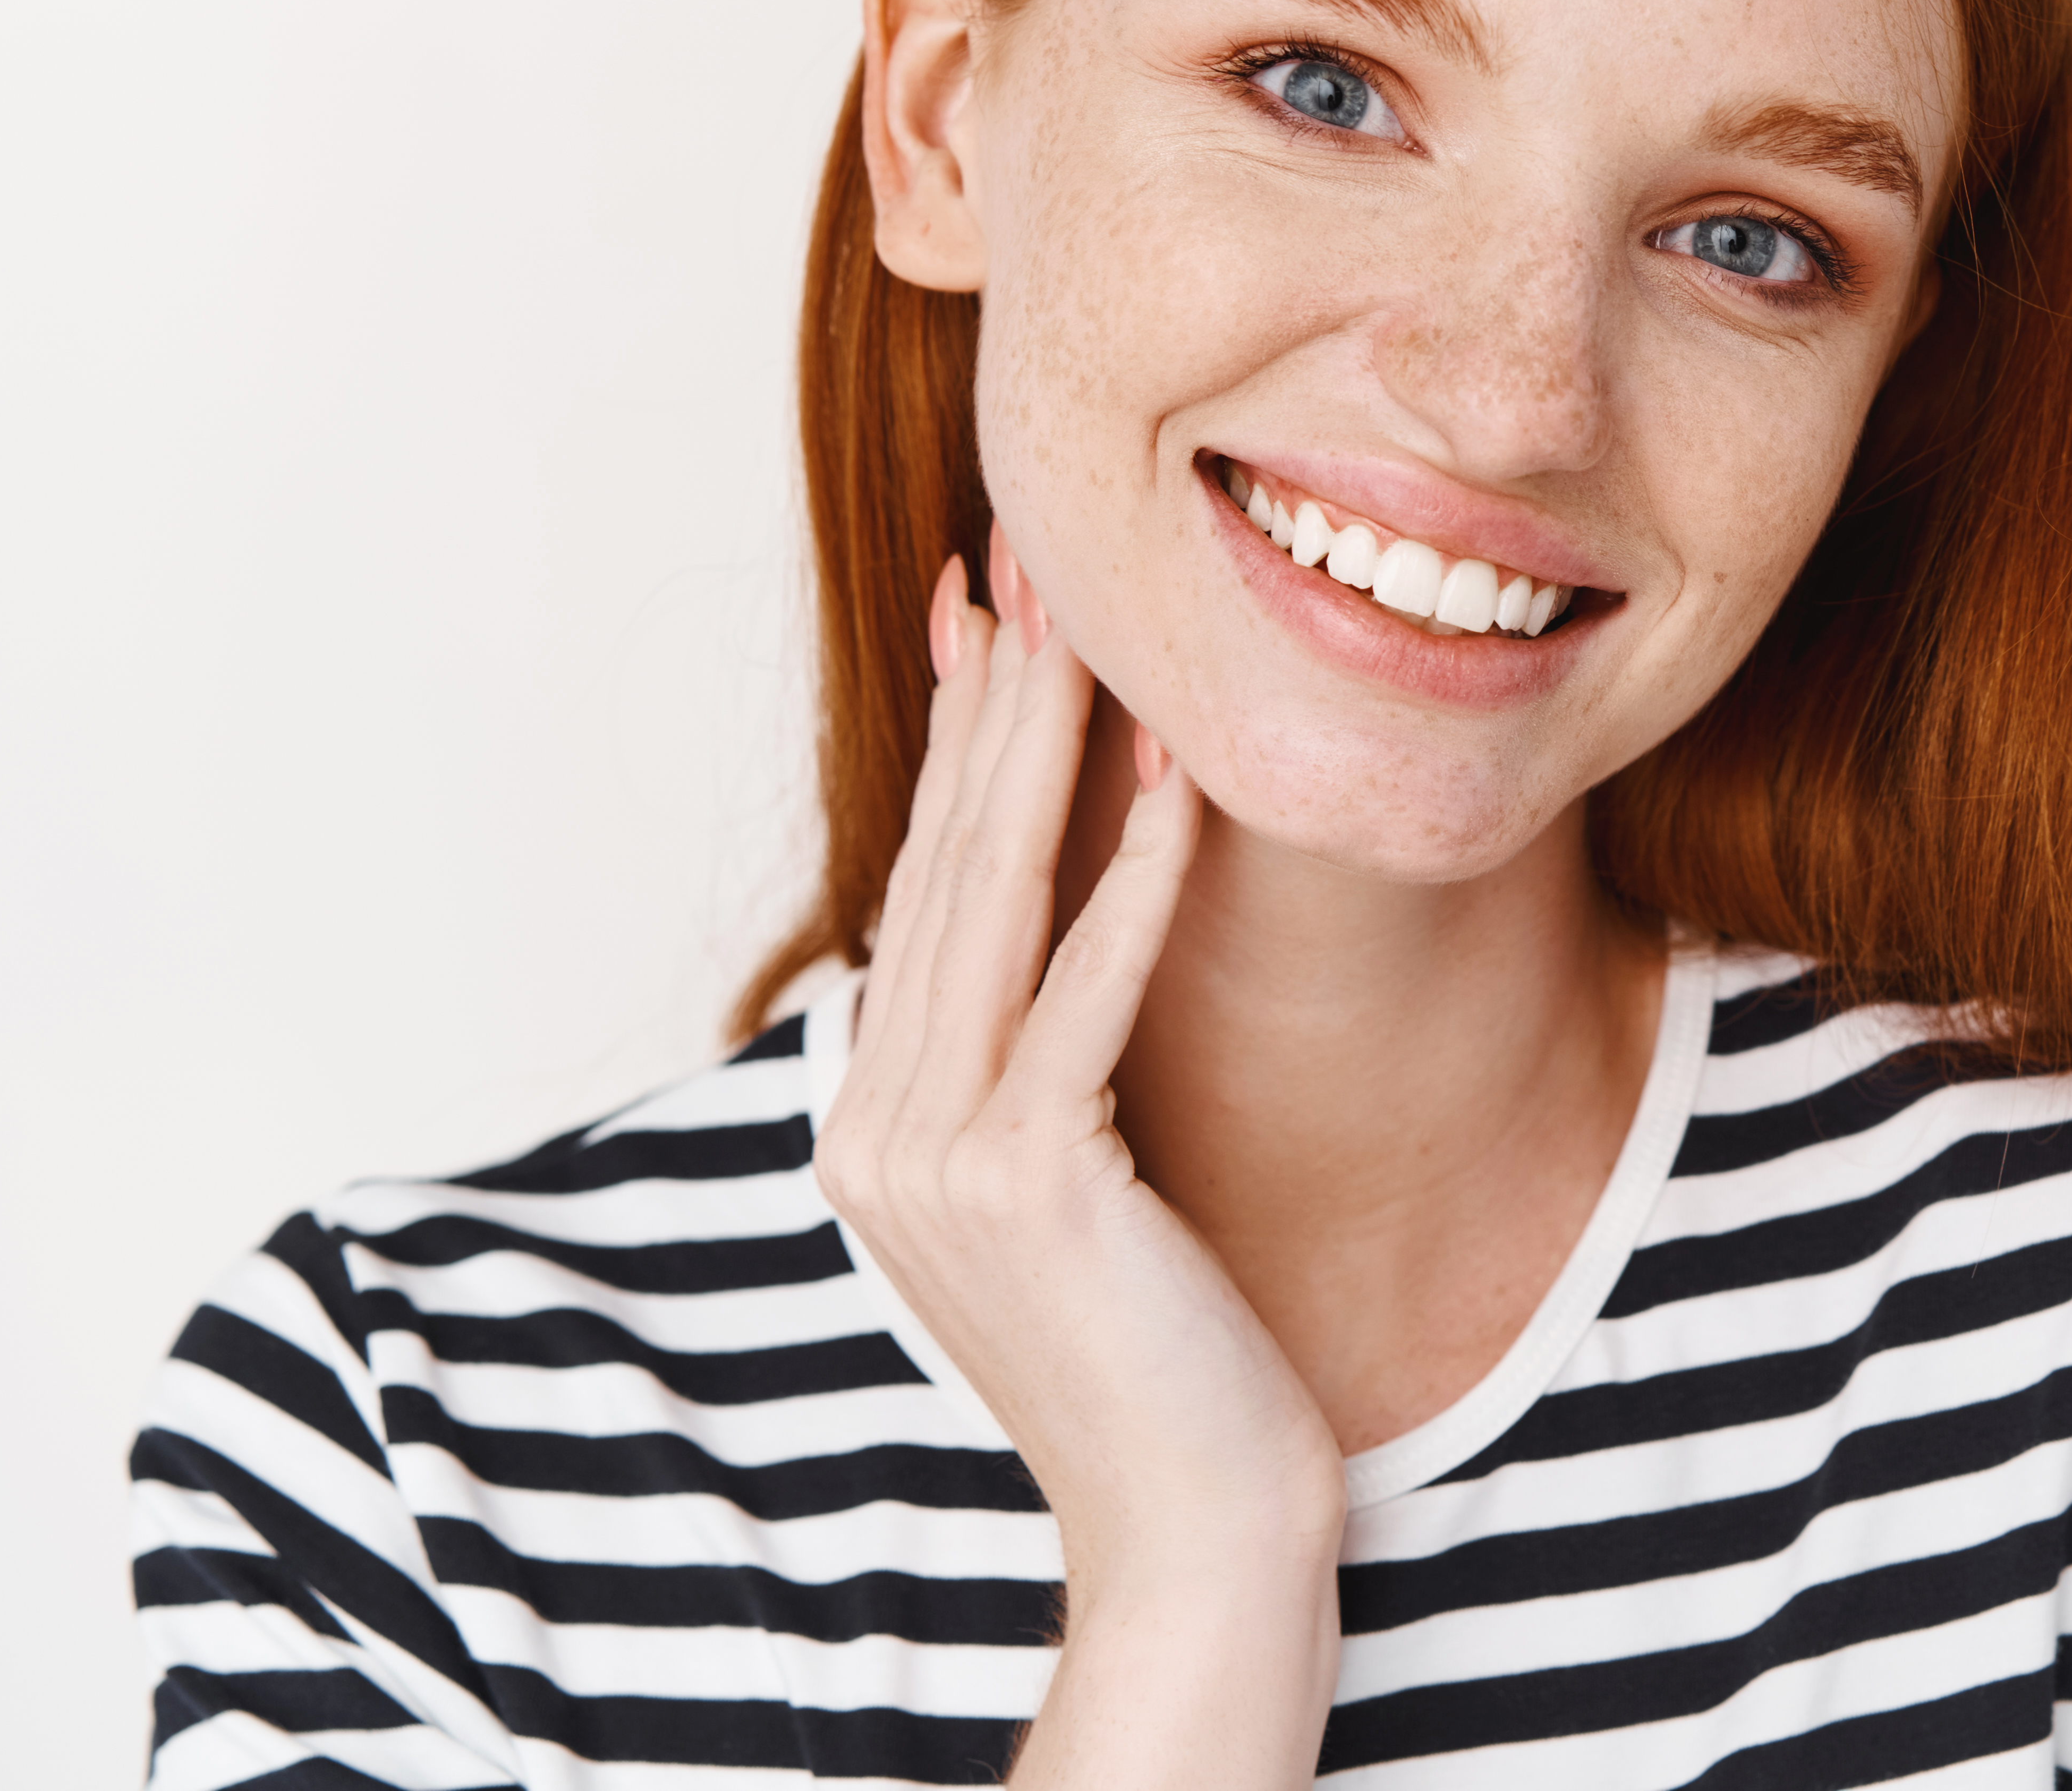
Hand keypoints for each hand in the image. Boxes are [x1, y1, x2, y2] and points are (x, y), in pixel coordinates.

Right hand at [813, 527, 1343, 1786]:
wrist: (1193, 1517)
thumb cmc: (1160, 1342)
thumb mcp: (1070, 1175)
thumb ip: (1028, 1060)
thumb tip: (1034, 917)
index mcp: (878, 1123)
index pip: (926, 885)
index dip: (957, 739)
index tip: (986, 603)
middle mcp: (878, 1133)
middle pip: (948, 869)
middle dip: (995, 703)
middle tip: (1035, 553)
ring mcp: (933, 1162)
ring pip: (996, 907)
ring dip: (1051, 751)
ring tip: (1096, 617)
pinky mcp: (1025, 1184)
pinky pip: (1085, 997)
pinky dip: (1135, 879)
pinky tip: (1179, 776)